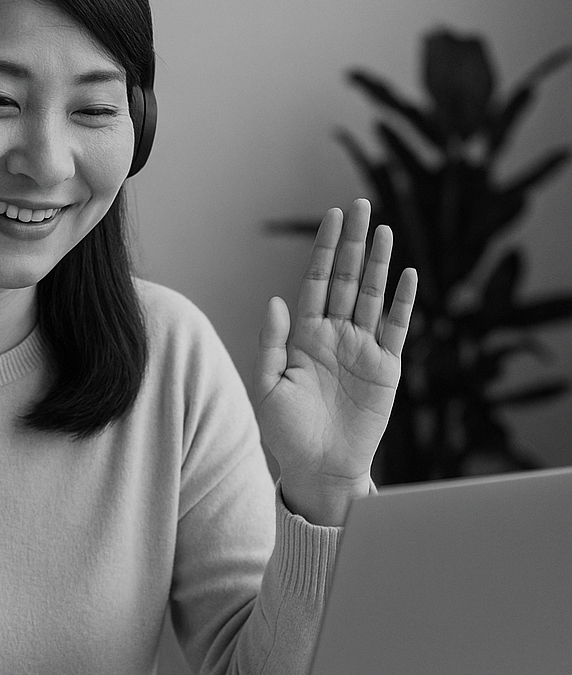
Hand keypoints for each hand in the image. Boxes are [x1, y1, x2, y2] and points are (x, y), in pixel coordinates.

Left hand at [253, 199, 416, 524]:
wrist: (318, 468)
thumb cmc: (287, 433)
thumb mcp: (268, 387)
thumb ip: (272, 343)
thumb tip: (276, 300)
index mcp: (306, 336)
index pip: (318, 282)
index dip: (326, 250)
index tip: (333, 218)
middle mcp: (336, 335)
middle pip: (348, 279)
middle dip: (353, 242)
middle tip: (360, 205)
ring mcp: (363, 349)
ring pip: (373, 295)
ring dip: (379, 263)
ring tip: (384, 229)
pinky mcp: (386, 368)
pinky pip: (397, 328)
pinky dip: (403, 302)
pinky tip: (406, 274)